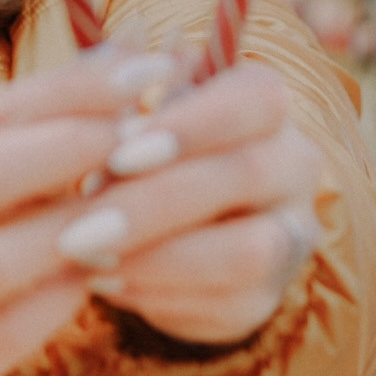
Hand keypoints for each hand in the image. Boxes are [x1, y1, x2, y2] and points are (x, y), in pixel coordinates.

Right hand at [0, 46, 179, 375]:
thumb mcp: (0, 158)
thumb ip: (60, 108)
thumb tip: (143, 39)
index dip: (68, 91)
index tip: (140, 74)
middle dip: (68, 151)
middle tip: (142, 136)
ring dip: (66, 231)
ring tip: (127, 210)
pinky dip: (54, 304)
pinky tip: (99, 274)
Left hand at [48, 63, 323, 345]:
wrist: (173, 215)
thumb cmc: (147, 142)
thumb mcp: (133, 105)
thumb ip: (123, 87)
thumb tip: (113, 69)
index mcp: (267, 102)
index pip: (253, 101)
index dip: (190, 125)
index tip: (118, 149)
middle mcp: (295, 165)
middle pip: (245, 175)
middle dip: (155, 203)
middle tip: (80, 225)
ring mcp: (290, 235)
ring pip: (248, 253)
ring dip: (158, 259)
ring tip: (89, 259)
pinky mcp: (267, 296)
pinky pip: (227, 306)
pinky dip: (159, 296)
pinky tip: (106, 282)